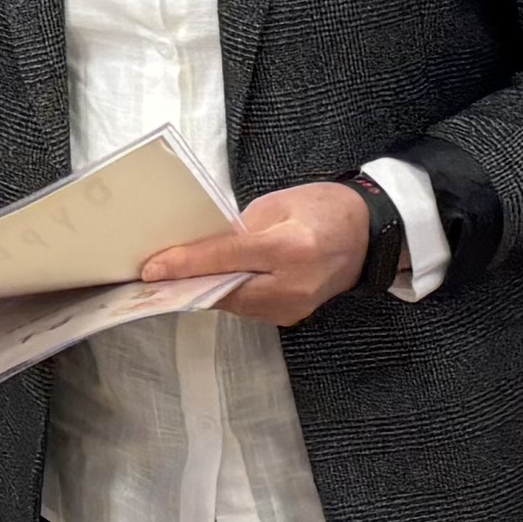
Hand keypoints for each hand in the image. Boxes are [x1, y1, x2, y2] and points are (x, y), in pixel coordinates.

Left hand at [142, 181, 371, 329]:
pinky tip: (211, 281)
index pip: (226, 259)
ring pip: (234, 303)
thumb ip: (239, 230)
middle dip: (189, 282)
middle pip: (225, 290)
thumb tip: (201, 249)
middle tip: (155, 275)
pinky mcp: (292, 316)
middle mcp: (293, 285)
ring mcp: (294, 307)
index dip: (186, 264)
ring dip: (205, 290)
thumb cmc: (325, 208)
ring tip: (177, 276)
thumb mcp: (278, 205)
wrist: (370, 234)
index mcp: (291, 248)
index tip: (152, 269)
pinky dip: (227, 294)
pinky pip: (248, 307)